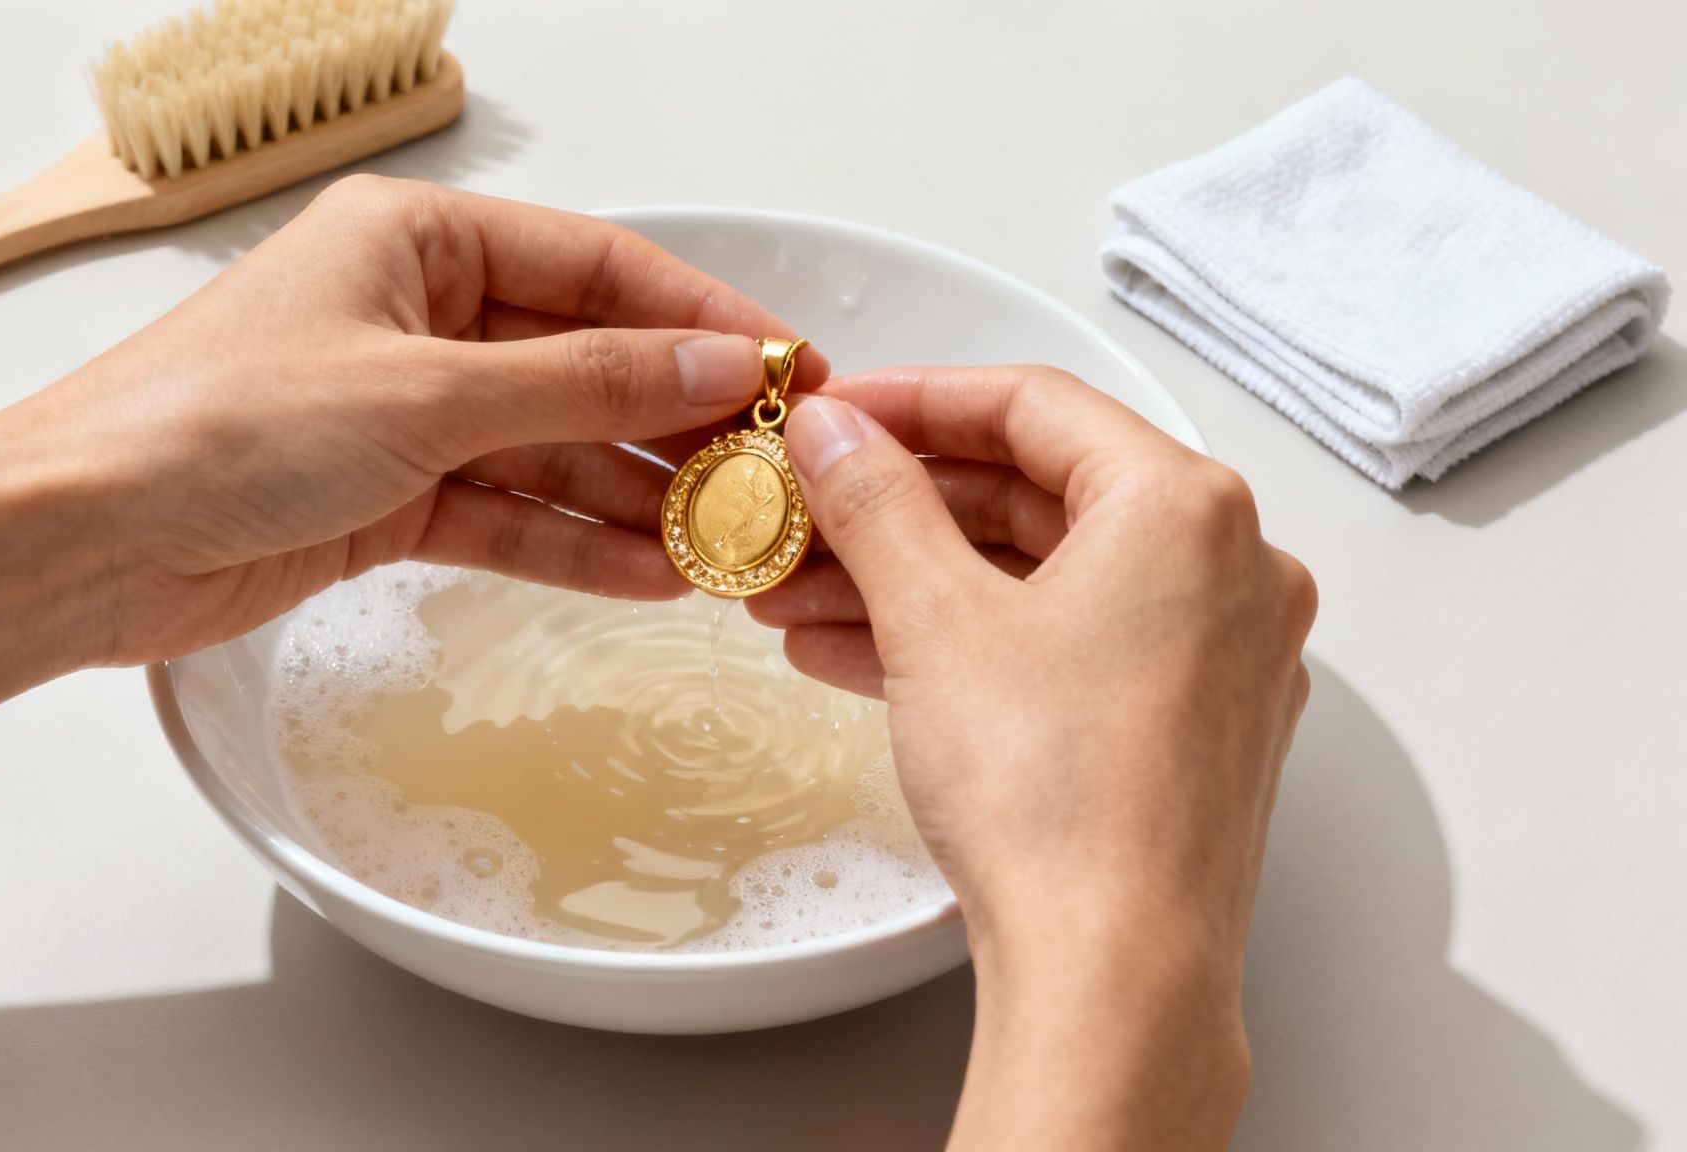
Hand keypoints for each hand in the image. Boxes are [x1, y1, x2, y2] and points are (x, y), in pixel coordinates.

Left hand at [20, 175, 822, 664]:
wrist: (78, 540)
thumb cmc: (212, 425)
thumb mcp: (424, 393)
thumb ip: (579, 386)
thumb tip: (711, 368)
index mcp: (418, 242)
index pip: (597, 268)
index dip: (700, 321)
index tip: (789, 370)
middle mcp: (418, 317)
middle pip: (584, 363)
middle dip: (677, 422)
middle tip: (772, 474)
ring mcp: (404, 412)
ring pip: (553, 448)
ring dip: (636, 497)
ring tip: (729, 544)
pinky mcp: (386, 498)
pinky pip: (507, 514)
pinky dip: (571, 545)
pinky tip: (649, 577)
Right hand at [756, 367, 1315, 1148]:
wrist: (1111, 972)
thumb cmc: (1058, 801)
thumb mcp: (934, 619)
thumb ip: (875, 500)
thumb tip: (834, 433)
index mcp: (1188, 509)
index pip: (1032, 405)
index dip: (912, 399)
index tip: (834, 415)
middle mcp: (1228, 570)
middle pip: (1035, 494)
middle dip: (898, 510)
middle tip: (806, 512)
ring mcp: (1215, 655)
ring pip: (1040, 579)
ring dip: (913, 581)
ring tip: (802, 595)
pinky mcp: (1186, 727)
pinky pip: (1063, 647)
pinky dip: (966, 642)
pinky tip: (859, 656)